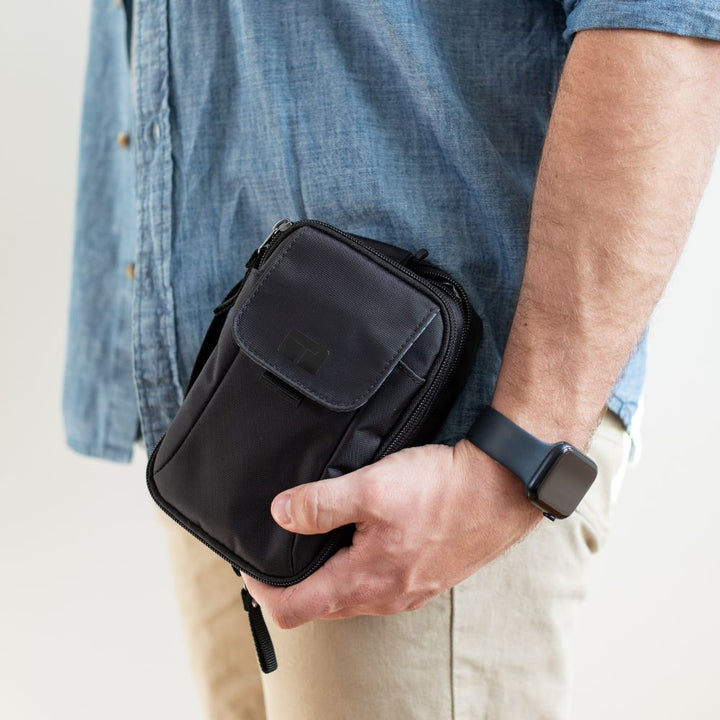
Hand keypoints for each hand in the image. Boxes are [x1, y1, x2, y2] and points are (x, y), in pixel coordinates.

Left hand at [242, 440, 542, 628]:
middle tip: (280, 549)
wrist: (503, 488)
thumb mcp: (372, 487)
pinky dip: (358, 569)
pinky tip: (364, 539)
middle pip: (322, 606)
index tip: (250, 566)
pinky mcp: (427, 578)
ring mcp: (409, 593)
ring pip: (352, 596)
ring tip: (318, 540)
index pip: (294, 608)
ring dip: (328, 575)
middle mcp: (386, 598)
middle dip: (294, 583)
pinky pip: (379, 585)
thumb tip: (279, 513)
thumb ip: (321, 504)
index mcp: (365, 581)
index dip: (263, 590)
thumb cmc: (442, 489)